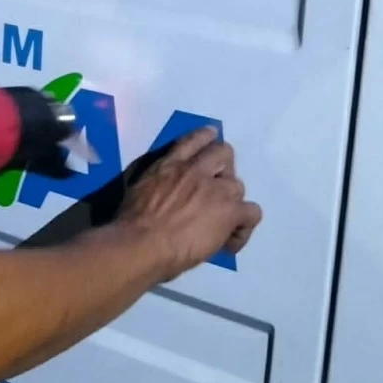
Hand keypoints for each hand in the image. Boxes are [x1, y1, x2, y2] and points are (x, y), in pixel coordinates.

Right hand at [114, 128, 260, 280]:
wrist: (143, 243)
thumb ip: (157, 185)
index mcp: (169, 165)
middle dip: (224, 170)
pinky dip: (243, 228)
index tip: (211, 141)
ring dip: (231, 202)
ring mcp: (216, 189)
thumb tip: (165, 196)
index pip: (193, 141)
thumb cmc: (130, 224)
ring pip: (239, 185)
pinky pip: (252, 213)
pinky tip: (228, 242)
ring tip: (222, 223)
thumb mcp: (138, 190)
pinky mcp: (230, 211)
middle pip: (224, 154)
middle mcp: (195, 170)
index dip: (206, 139)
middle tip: (216, 191)